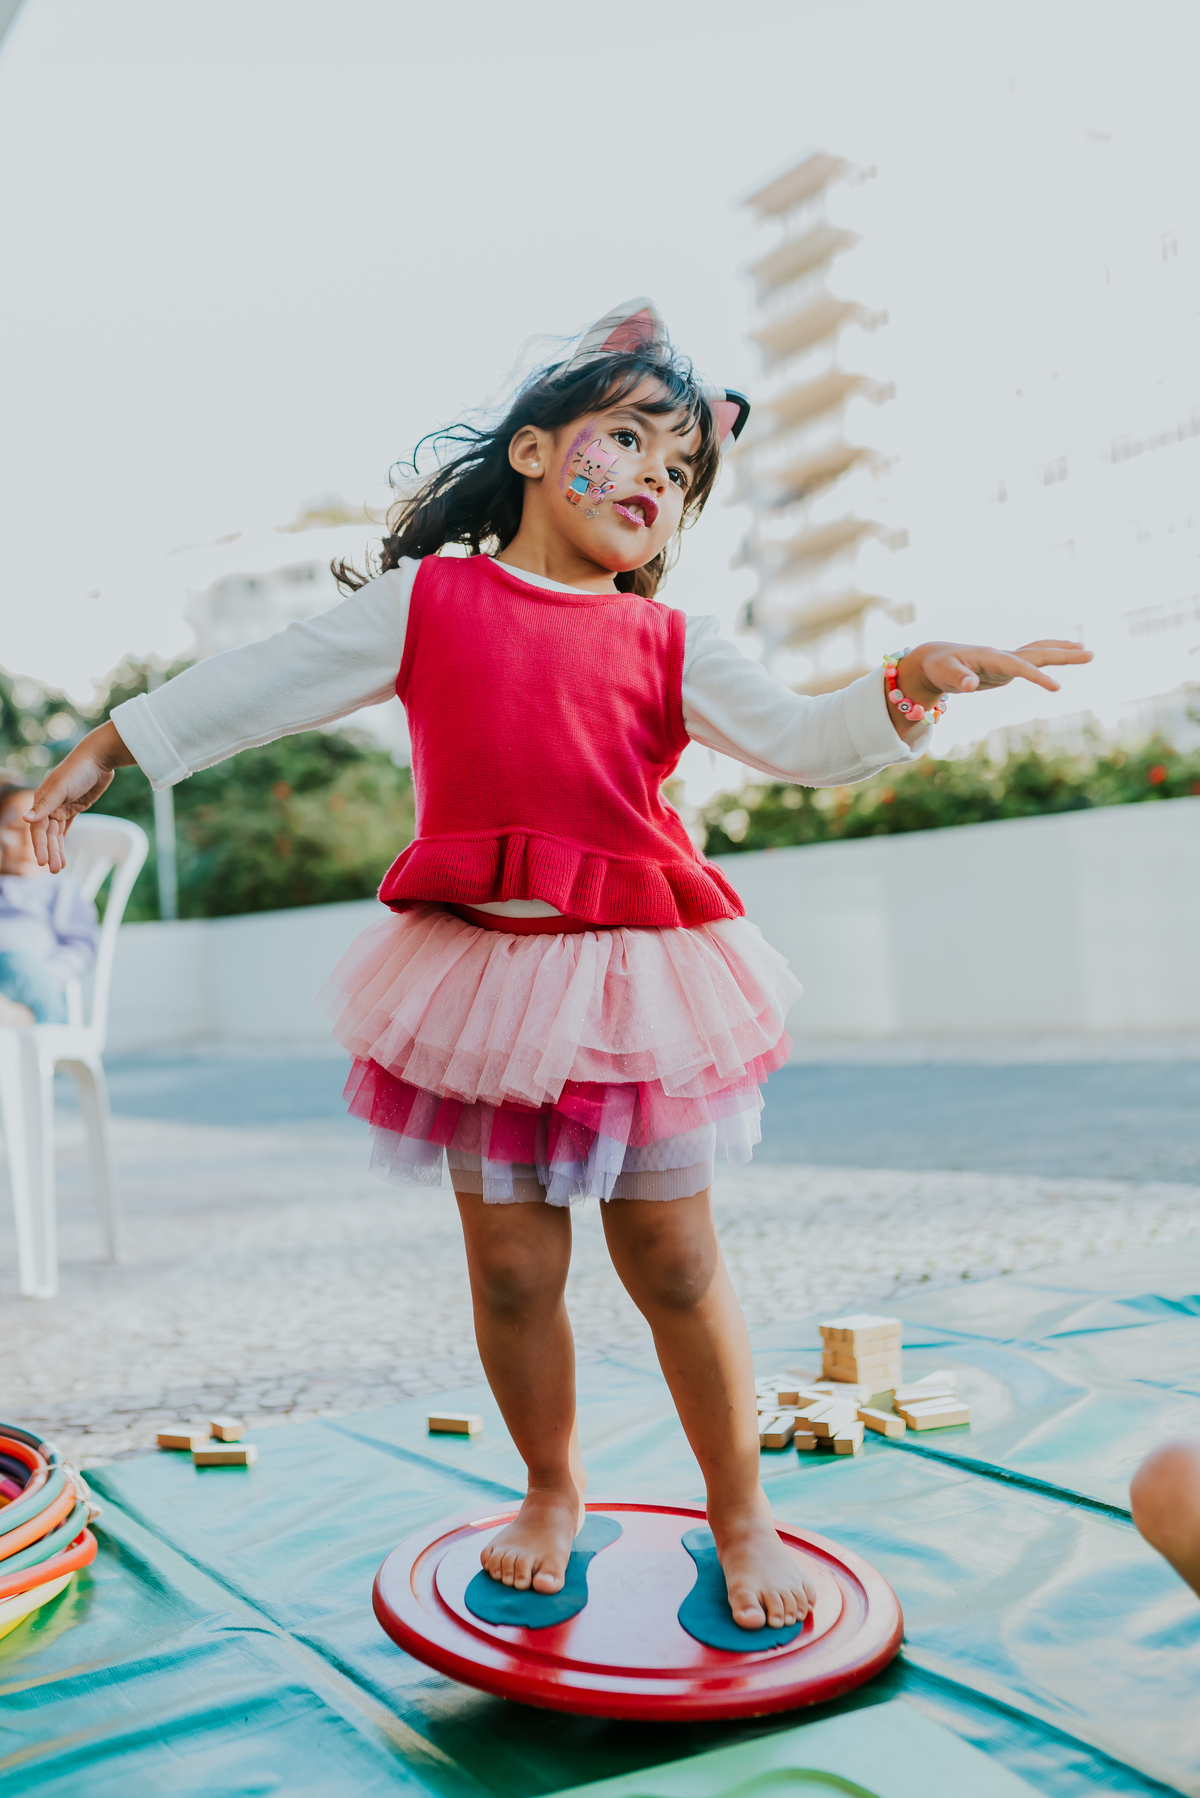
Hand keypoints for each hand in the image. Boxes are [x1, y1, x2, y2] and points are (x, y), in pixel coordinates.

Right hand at [24, 721, 135, 872]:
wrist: (99, 758)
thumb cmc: (78, 769)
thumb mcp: (60, 788)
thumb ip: (44, 806)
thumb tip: (25, 819)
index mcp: (42, 800)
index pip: (38, 828)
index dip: (40, 845)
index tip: (42, 862)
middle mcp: (49, 805)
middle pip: (47, 834)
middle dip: (50, 852)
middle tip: (53, 870)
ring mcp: (61, 806)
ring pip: (56, 833)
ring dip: (57, 850)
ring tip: (58, 868)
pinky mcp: (74, 807)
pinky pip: (65, 828)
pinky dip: (63, 841)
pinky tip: (62, 854)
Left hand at [893, 639, 1092, 726]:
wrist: (936, 660)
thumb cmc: (939, 667)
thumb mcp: (944, 674)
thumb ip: (957, 678)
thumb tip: (970, 684)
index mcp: (991, 657)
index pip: (1019, 667)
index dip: (1037, 676)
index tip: (1057, 687)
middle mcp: (1002, 655)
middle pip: (1037, 654)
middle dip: (1062, 656)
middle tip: (1090, 655)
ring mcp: (1006, 660)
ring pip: (1038, 653)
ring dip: (1061, 651)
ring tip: (1086, 652)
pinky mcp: (1006, 668)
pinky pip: (1033, 661)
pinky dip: (1049, 656)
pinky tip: (1065, 653)